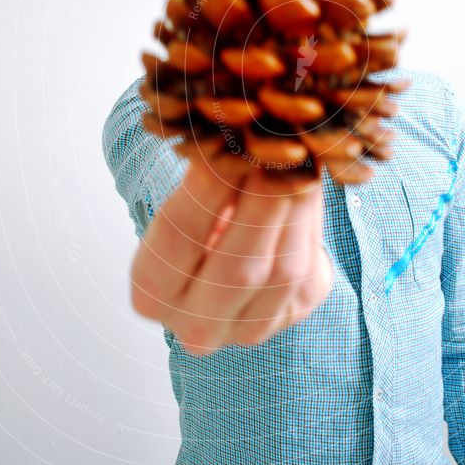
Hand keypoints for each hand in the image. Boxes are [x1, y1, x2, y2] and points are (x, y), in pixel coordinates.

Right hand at [129, 156, 332, 354]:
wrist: (230, 257)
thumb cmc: (201, 218)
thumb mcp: (191, 198)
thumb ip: (212, 175)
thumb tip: (239, 134)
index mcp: (152, 293)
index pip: (180, 236)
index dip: (208, 186)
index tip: (231, 145)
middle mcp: (196, 326)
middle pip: (237, 267)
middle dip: (264, 202)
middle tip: (279, 152)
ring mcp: (248, 330)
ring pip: (284, 272)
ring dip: (297, 209)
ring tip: (300, 162)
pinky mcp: (291, 316)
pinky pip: (309, 270)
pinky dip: (312, 223)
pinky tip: (308, 188)